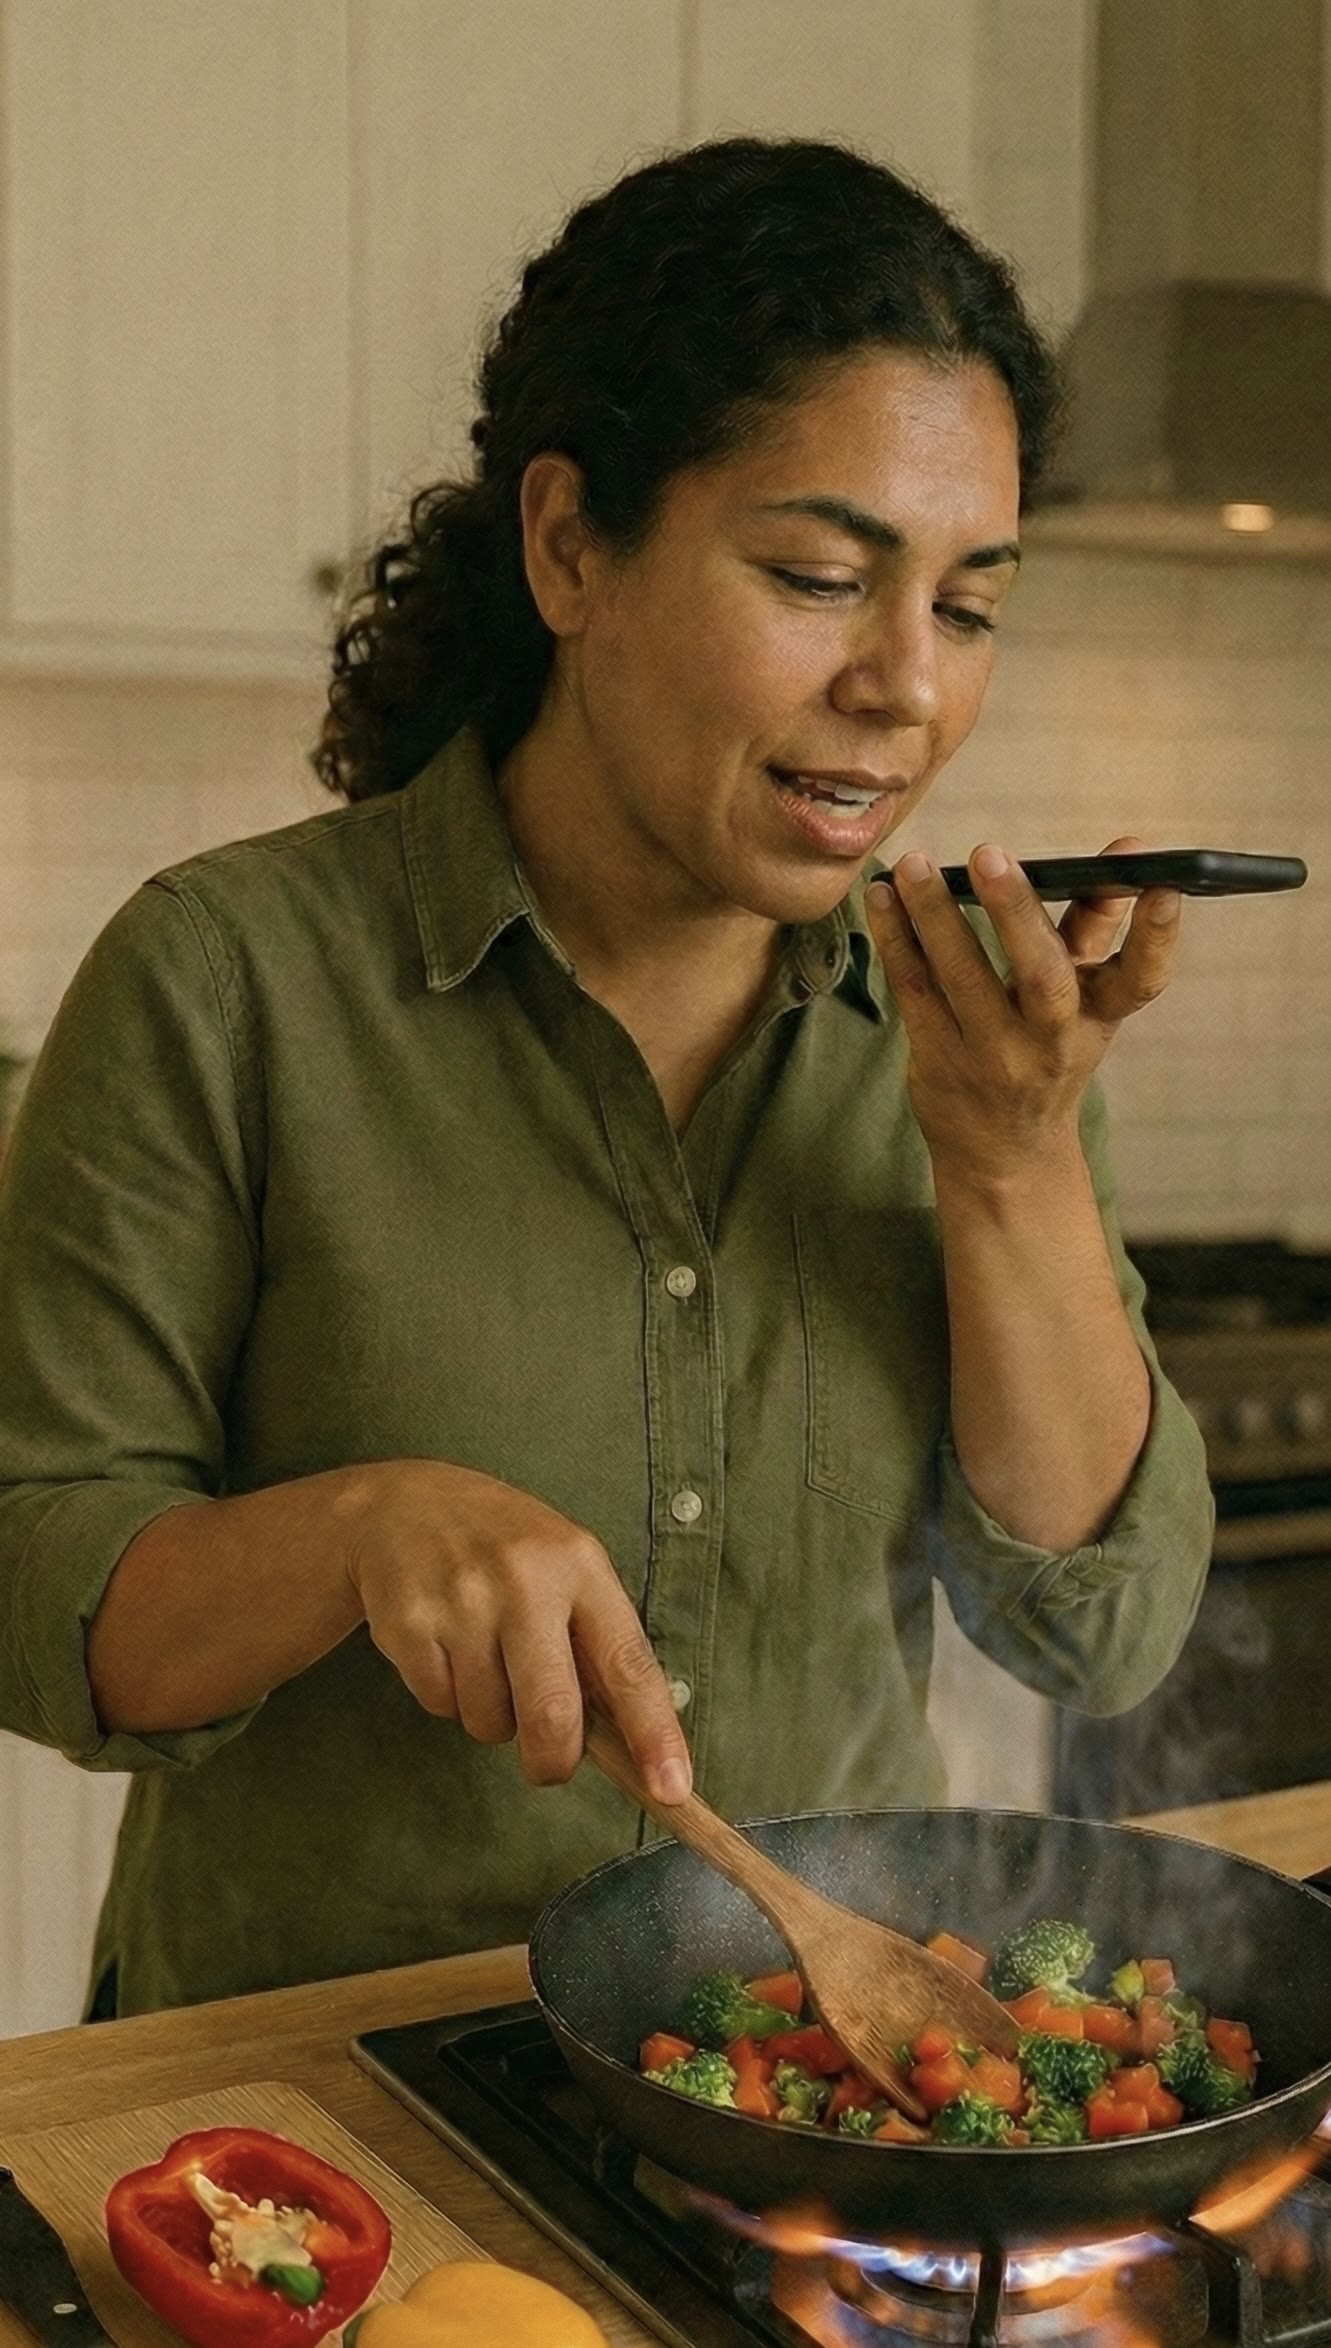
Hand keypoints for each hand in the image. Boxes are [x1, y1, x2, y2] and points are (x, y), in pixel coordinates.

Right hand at [336, 1459, 691, 1800]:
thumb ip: (596, 1644)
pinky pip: (439, 1704)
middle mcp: (525, 1579)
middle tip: (547, 1763)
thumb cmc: (502, 1549)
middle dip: (552, 1760)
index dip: (654, 1732)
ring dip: (490, 1715)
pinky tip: (443, 1645)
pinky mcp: (408, 1621)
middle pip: (552, 1715)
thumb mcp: (564, 1568)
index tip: (672, 1789)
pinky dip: (445, 1695)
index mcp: (580, 1565)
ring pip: (489, 1720)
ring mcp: (462, 1600)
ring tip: (482, 1657)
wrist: (400, 1504)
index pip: (628, 1663)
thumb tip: (631, 1745)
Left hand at [865, 833, 1180, 1186]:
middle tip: (990, 853)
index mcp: (1099, 1017)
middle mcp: (1051, 1040)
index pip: (1142, 979)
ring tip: (912, 864)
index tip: (1164, 886)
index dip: (1158, 936)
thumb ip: (1097, 924)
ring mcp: (993, 1056)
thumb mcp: (1086, 1001)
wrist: (1005, 1154)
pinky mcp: (940, 1061)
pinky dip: (895, 939)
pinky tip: (882, 898)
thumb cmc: (1048, 1053)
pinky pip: (915, 991)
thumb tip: (1129, 849)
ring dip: (933, 914)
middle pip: (1042, 974)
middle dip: (1016, 911)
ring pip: (961, 977)